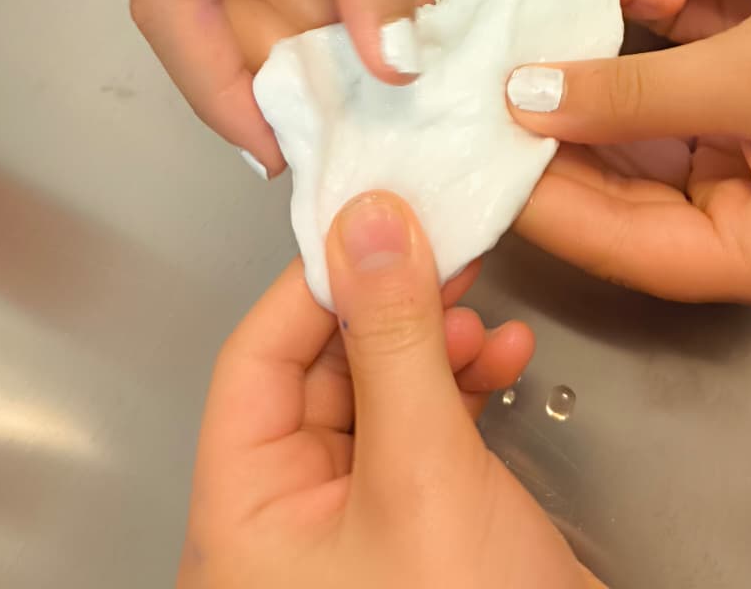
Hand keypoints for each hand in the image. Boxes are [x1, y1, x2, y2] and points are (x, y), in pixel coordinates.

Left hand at [181, 193, 598, 588]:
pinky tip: (504, 361)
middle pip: (322, 371)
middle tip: (443, 246)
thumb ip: (393, 338)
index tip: (372, 218)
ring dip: (436, 344)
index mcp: (246, 521)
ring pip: (381, 396)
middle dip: (391, 308)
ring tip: (484, 313)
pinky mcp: (418, 533)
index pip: (256, 360)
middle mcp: (287, 528)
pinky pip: (424, 433)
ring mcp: (356, 532)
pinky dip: (464, 388)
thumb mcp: (423, 471)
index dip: (315, 282)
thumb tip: (367, 223)